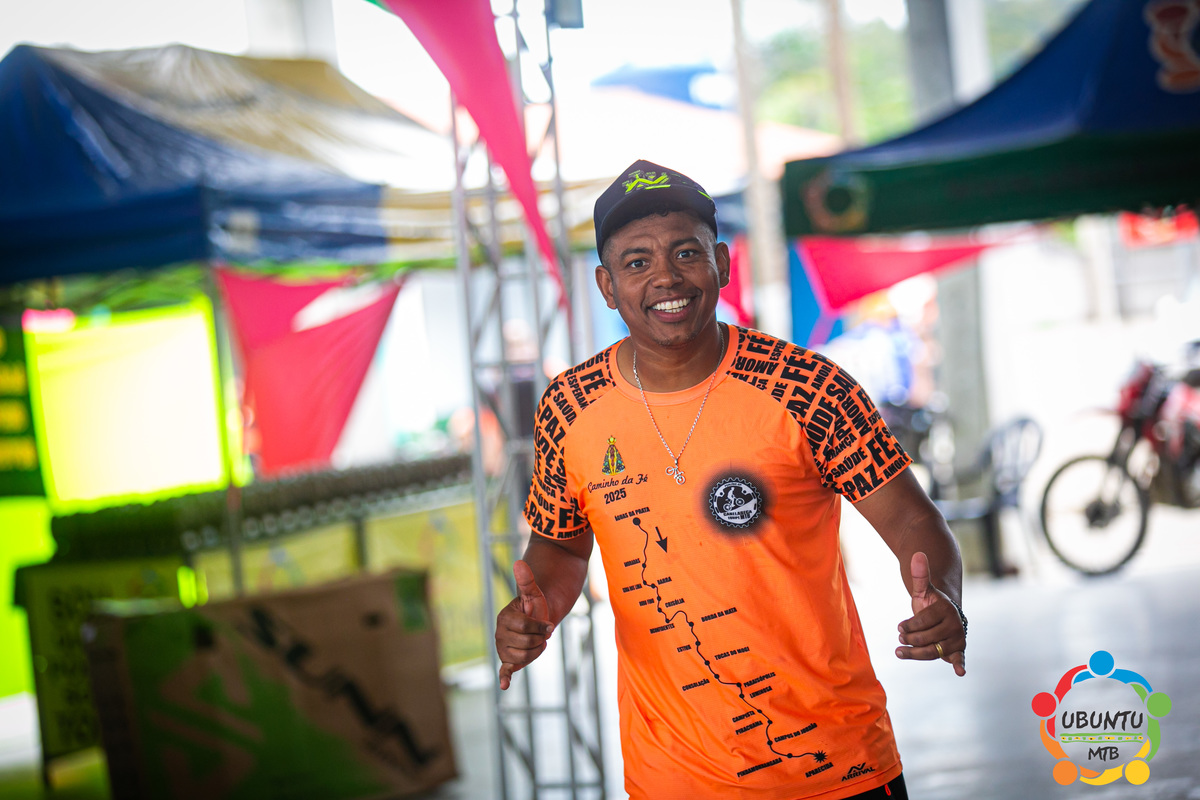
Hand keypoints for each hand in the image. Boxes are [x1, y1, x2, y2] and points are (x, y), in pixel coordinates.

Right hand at [495, 560, 552, 689]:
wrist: (536, 621)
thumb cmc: (535, 607)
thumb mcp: (533, 594)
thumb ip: (527, 580)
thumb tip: (519, 562)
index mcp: (504, 618)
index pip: (527, 628)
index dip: (541, 627)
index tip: (547, 624)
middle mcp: (499, 635)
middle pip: (527, 644)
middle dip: (539, 639)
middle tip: (539, 633)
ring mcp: (502, 649)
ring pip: (525, 658)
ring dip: (537, 651)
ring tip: (536, 642)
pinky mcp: (507, 661)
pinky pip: (505, 671)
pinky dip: (505, 679)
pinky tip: (505, 686)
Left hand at [896, 551, 965, 676]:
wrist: (944, 616)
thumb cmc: (930, 603)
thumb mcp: (923, 590)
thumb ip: (920, 575)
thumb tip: (917, 554)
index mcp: (946, 608)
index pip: (923, 621)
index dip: (909, 625)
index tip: (899, 627)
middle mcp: (956, 624)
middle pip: (927, 638)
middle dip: (910, 639)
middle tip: (901, 638)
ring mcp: (958, 638)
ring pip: (933, 652)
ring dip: (916, 654)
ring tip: (901, 651)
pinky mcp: (958, 650)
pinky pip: (960, 658)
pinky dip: (960, 664)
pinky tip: (959, 671)